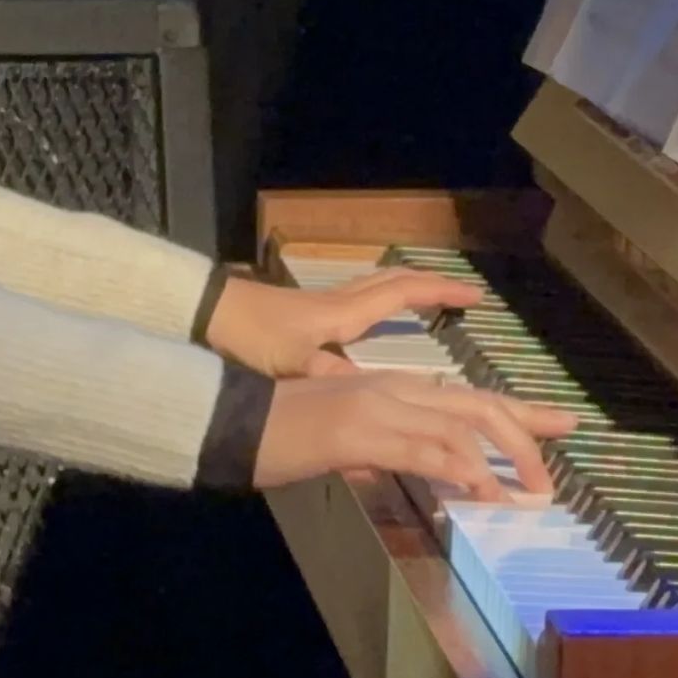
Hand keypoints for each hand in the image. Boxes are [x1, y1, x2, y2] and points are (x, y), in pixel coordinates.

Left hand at [205, 269, 484, 377]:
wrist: (203, 316)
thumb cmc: (249, 337)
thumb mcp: (294, 364)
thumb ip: (336, 379)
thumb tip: (381, 394)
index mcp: (342, 313)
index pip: (402, 293)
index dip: (439, 293)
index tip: (475, 295)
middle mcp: (337, 304)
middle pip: (392, 282)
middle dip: (429, 286)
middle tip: (462, 294)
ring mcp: (319, 307)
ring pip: (373, 290)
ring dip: (403, 291)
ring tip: (429, 305)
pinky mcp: (302, 317)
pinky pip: (354, 304)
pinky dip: (376, 308)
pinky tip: (372, 332)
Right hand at [252, 372, 572, 501]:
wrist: (235, 422)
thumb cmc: (281, 432)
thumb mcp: (341, 440)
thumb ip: (377, 449)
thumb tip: (403, 467)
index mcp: (391, 388)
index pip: (468, 396)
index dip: (518, 411)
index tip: (561, 424)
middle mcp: (393, 388)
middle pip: (478, 405)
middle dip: (525, 435)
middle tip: (552, 478)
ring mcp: (379, 406)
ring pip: (462, 425)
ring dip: (502, 462)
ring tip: (526, 495)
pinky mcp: (363, 432)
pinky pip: (426, 451)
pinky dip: (462, 472)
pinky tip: (483, 493)